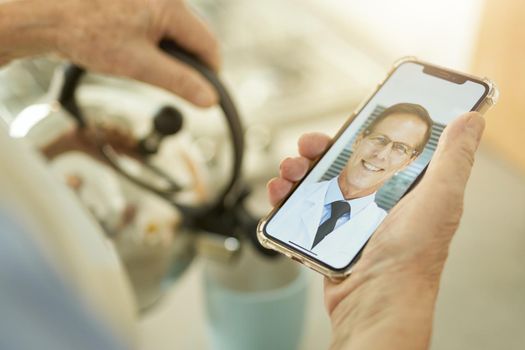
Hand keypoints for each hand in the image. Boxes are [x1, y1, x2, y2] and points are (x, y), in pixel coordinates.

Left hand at [1, 0, 218, 106]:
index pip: (208, 43)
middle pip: (193, 36)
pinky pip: (157, 24)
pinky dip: (153, 42)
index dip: (210, 72)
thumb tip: (209, 98)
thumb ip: (180, 82)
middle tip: (169, 82)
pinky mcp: (136, 1)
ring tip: (141, 64)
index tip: (205, 93)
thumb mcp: (139, 65)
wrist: (46, 16)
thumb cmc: (85, 34)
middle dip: (186, 62)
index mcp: (170, 5)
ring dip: (168, 53)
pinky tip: (133, 50)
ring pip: (175, 31)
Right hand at [267, 112, 484, 349]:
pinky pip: (300, 209)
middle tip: (307, 147)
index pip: (378, 148)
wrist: (375, 303)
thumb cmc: (411, 257)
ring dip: (297, 169)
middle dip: (318, 149)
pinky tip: (280, 193)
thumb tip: (469, 121)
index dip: (359, 131)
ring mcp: (346, 218)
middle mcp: (373, 201)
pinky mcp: (324, 234)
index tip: (345, 124)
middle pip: (339, 162)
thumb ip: (453, 159)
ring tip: (289, 171)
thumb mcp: (440, 200)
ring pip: (315, 182)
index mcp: (402, 189)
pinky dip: (285, 197)